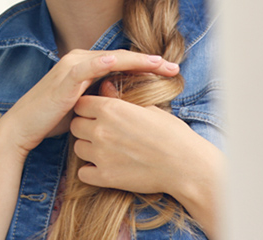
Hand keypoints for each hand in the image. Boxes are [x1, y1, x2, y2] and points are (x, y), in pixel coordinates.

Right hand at [0, 50, 179, 158]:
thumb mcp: (84, 108)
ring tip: (159, 64)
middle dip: (149, 62)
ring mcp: (71, 67)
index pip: (121, 62)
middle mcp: (78, 60)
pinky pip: (87, 67)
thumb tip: (123, 102)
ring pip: (110, 59)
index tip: (171, 73)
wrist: (23, 127)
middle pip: (121, 57)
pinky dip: (102, 63)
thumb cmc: (52, 119)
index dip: (146, 65)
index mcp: (84, 66)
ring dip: (137, 60)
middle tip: (174, 68)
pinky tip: (117, 61)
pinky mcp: (64, 78)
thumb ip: (101, 100)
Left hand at [69, 80, 195, 194]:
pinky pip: (83, 173)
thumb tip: (103, 85)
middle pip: (75, 125)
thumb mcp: (147, 108)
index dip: (88, 108)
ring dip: (88, 149)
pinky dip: (91, 171)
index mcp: (110, 108)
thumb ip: (118, 97)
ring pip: (77, 148)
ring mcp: (101, 154)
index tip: (98, 114)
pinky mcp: (105, 177)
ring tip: (107, 150)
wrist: (186, 165)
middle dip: (86, 127)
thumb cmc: (171, 133)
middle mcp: (101, 130)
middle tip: (102, 133)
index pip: (81, 104)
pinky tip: (106, 167)